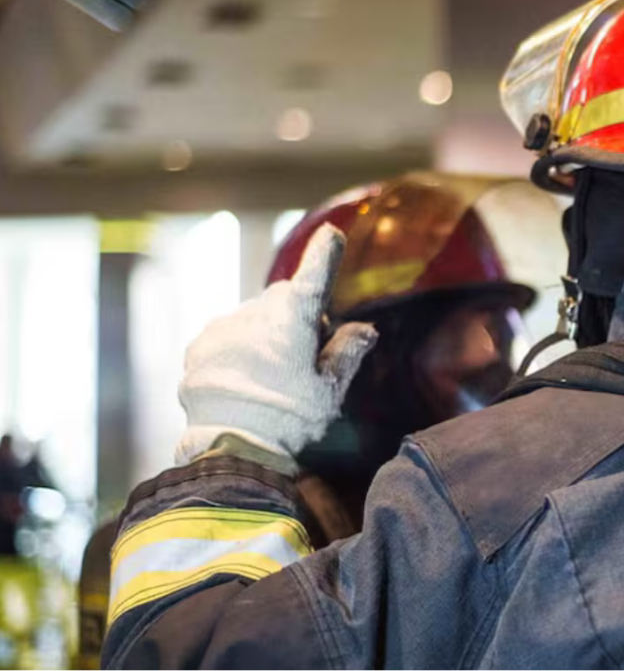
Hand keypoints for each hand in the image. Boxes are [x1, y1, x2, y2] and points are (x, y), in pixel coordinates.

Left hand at [175, 224, 378, 464]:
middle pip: (284, 301)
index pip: (314, 275)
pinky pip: (228, 337)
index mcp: (293, 318)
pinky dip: (240, 350)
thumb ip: (348, 352)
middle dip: (297, 318)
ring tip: (271, 381)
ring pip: (255, 320)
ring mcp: (224, 327)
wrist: (231, 448)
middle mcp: (256, 312)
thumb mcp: (331, 391)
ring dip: (266, 336)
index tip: (330, 233)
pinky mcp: (200, 345)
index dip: (324, 254)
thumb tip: (364, 330)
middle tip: (307, 359)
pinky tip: (246, 383)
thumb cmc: (291, 419)